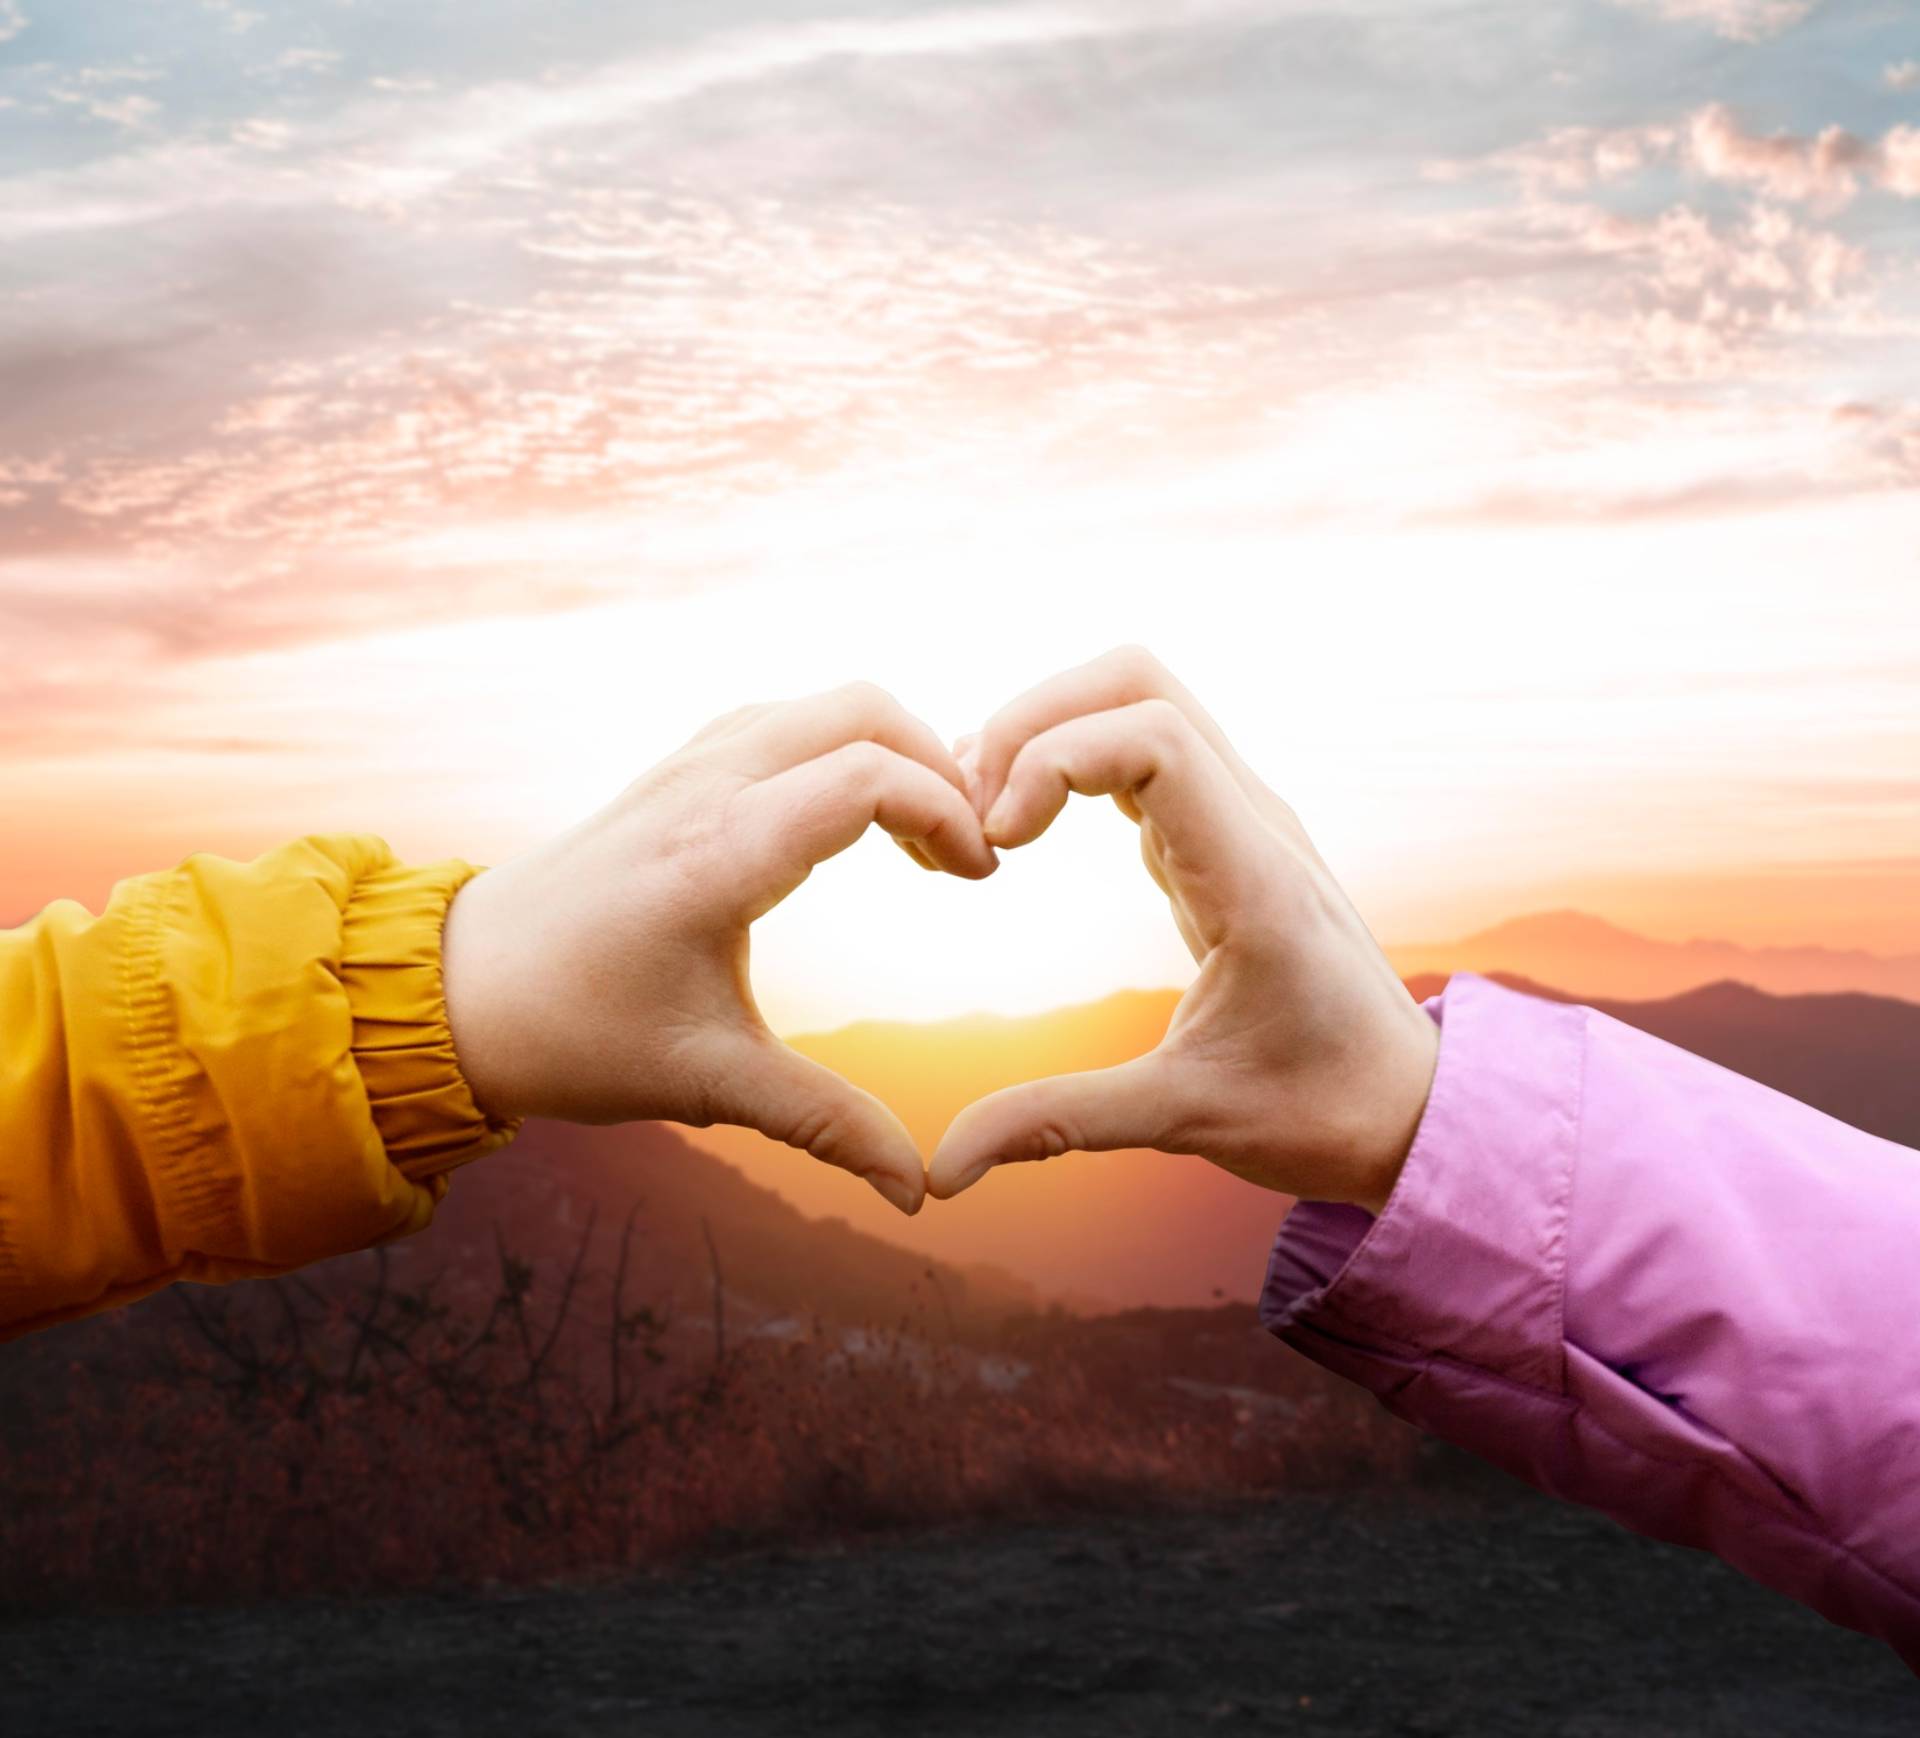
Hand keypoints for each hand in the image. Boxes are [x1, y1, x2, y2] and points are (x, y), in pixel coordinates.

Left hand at [440, 683, 997, 1215]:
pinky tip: (850, 820)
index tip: (978, 880)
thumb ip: (824, 1125)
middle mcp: (703, 788)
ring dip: (889, 749)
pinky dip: (839, 745)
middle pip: (860, 708)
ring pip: (821, 703)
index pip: (868, 777)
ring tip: (920, 840)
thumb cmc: (575, 1036)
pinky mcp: (672, 772)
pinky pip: (781, 720)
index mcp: (717, 854)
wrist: (458, 992)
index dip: (948, 815)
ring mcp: (683, 768)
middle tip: (963, 850)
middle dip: (937, 763)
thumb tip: (918, 1194)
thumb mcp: (707, 1083)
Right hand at [928, 647, 1437, 1215]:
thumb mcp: (1185, 1121)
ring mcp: (1243, 820)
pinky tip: (1019, 823)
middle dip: (1036, 717)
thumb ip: (1060, 1125)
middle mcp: (1255, 823)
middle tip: (971, 808)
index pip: (1155, 737)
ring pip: (1141, 700)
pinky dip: (1072, 759)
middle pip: (1139, 681)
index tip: (998, 840)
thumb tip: (944, 1170)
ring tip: (984, 815)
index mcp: (1253, 877)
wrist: (1411, 1110)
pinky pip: (1144, 751)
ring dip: (1051, 731)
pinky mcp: (1224, 837)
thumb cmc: (1318, 1113)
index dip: (1054, 757)